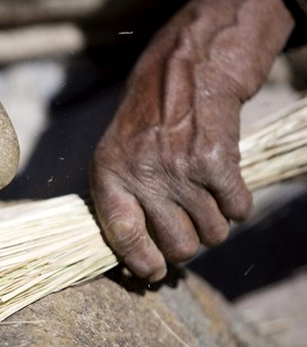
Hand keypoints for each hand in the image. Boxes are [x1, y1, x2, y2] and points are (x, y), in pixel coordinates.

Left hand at [90, 0, 294, 280]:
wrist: (184, 73)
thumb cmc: (146, 125)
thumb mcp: (113, 156)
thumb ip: (120, 204)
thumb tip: (136, 263)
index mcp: (109, 175)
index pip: (123, 236)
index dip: (141, 263)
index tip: (153, 273)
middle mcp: (143, 175)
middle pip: (177, 246)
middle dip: (185, 247)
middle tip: (185, 228)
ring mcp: (181, 170)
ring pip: (212, 234)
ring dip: (214, 226)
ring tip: (203, 202)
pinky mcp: (217, 163)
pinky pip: (237, 211)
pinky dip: (237, 206)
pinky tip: (224, 186)